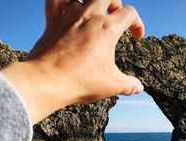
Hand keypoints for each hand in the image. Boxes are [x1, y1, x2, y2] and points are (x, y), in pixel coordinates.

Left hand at [1, 0, 144, 123]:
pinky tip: (67, 7)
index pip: (129, 13)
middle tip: (115, 18)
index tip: (136, 38)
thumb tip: (139, 87)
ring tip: (93, 15)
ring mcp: (68, 18)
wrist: (47, 82)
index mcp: (107, 29)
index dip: (137, 23)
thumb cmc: (80, 82)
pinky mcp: (52, 24)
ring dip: (91, 3)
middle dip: (115, 4)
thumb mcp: (111, 85)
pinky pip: (54, 1)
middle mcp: (88, 17)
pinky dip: (62, 1)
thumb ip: (129, 85)